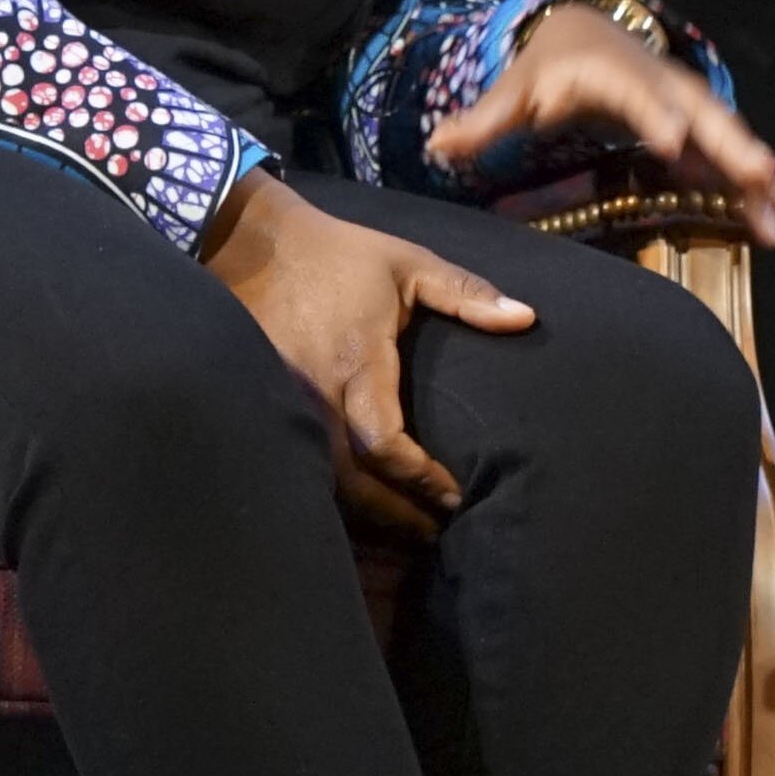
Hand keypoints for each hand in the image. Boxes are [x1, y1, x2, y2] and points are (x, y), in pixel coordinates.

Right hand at [200, 177, 539, 533]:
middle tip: (433, 532)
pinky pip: (299, 461)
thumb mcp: (408, 263)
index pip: (384, 445)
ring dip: (364, 512)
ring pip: (322, 480)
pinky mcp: (266, 404)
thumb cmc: (339, 254)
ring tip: (404, 529)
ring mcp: (284, 403)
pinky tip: (359, 503)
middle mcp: (315, 393)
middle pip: (352, 481)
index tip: (453, 494)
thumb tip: (525, 318)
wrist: (249, 243)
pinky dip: (332, 490)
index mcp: (356, 362)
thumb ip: (466, 293)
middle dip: (394, 514)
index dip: (419, 478)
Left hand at [430, 0, 774, 241]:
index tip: (670, 141)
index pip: (633, 91)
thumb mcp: (514, 91)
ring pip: (725, 135)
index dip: (652, 114)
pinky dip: (755, 181)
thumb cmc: (550, 68)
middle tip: (756, 174)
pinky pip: (729, 154)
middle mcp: (658, 82)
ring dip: (754, 171)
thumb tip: (438, 144)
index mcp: (611, 70)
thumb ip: (482, 122)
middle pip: (697, 111)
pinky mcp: (696, 128)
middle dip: (729, 143)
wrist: (586, 36)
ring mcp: (683, 103)